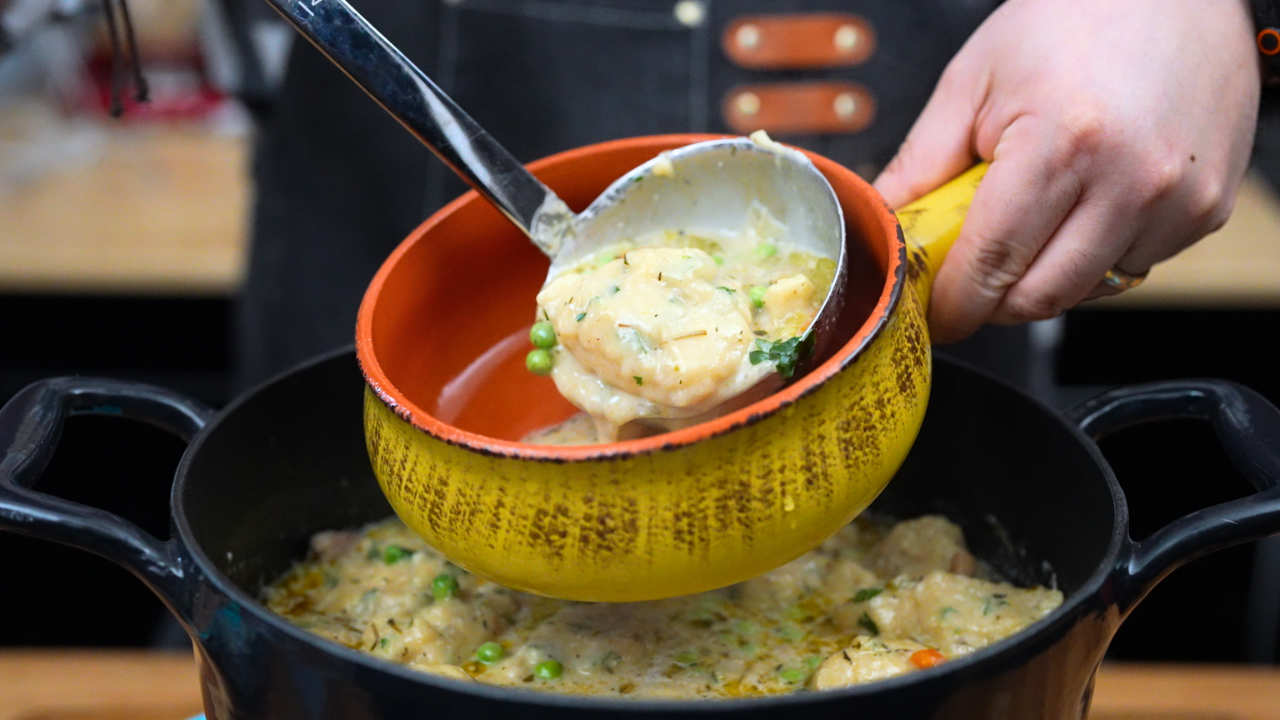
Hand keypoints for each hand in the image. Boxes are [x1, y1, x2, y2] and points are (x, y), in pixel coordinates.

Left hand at [873, 0, 1261, 342]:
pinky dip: (1096, 256)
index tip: (933, 314)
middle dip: (992, 301)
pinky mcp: (1205, 211)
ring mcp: (1178, 201)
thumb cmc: (1073, 19)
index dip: (953, 304)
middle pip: (1039, 297)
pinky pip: (1133, 267)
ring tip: (1035, 216)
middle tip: (970, 275)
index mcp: (1062, 144)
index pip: (991, 265)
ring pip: (1087, 291)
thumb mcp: (973, 82)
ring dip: (1046, 276)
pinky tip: (1087, 202)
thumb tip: (881, 226)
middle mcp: (1130, 181)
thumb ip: (920, 165)